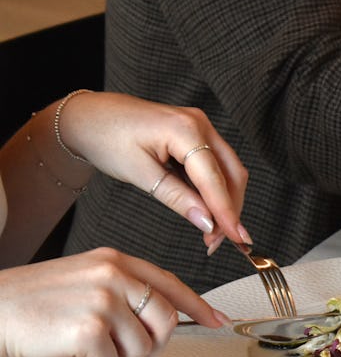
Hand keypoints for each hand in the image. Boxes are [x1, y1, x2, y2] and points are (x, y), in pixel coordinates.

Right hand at [0, 248, 229, 356]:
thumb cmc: (28, 304)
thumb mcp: (83, 282)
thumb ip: (123, 292)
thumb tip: (160, 320)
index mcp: (114, 260)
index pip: (170, 283)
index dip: (197, 306)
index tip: (217, 319)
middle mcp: (113, 274)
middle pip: (166, 320)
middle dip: (150, 344)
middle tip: (119, 347)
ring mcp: (103, 299)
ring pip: (141, 346)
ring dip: (114, 356)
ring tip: (81, 342)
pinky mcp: (89, 328)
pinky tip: (68, 351)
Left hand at [57, 92, 249, 252]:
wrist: (88, 117)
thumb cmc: (106, 138)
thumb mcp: (139, 173)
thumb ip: (177, 198)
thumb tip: (206, 221)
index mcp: (185, 129)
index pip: (215, 179)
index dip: (227, 212)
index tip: (237, 238)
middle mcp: (200, 124)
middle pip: (233, 173)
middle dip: (230, 209)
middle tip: (219, 240)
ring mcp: (201, 127)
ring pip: (228, 170)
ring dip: (225, 200)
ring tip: (211, 230)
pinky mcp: (196, 134)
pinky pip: (216, 164)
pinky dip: (214, 189)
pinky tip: (204, 208)